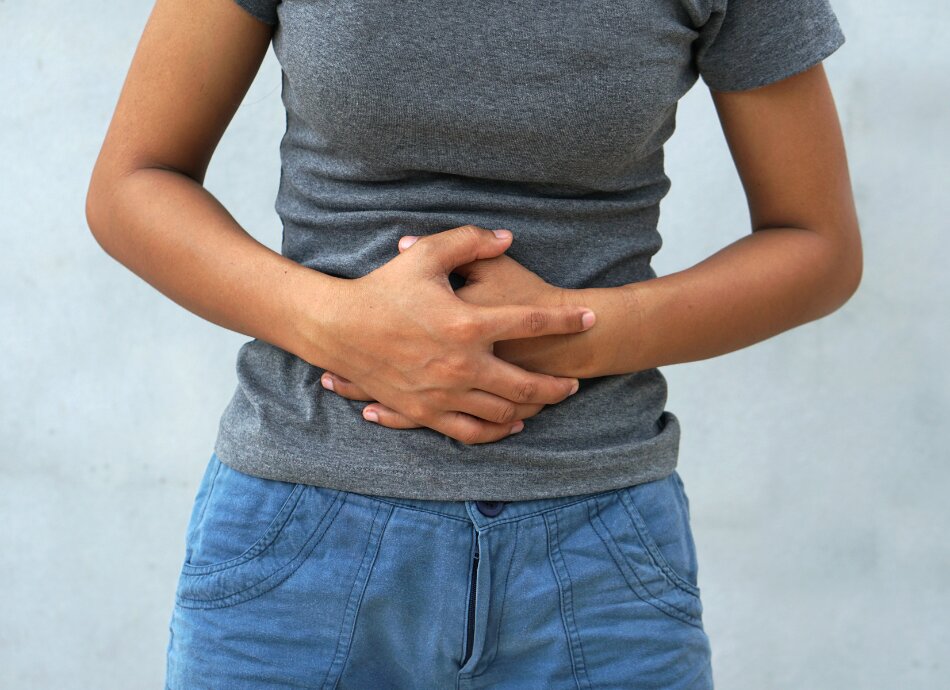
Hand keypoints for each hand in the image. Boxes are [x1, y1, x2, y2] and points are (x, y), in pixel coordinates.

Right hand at [306, 225, 595, 444]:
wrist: (338, 329)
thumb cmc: (382, 289)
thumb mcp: (426, 255)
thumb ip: (469, 242)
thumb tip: (507, 236)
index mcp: (467, 324)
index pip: (531, 322)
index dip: (566, 320)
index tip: (589, 318)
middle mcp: (461, 365)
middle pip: (524, 384)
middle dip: (555, 385)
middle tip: (571, 383)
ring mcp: (443, 393)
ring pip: (501, 413)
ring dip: (529, 410)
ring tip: (544, 403)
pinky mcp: (425, 412)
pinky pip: (470, 431)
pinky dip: (495, 432)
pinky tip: (509, 426)